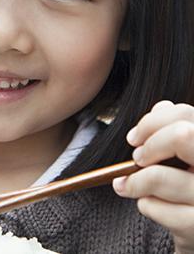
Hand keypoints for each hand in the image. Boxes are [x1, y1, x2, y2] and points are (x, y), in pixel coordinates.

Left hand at [112, 100, 193, 252]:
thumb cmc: (192, 187)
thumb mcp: (189, 157)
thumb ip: (177, 129)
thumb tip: (161, 107)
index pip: (186, 115)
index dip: (151, 122)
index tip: (135, 138)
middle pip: (182, 136)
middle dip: (150, 145)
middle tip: (137, 158)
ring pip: (158, 176)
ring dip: (134, 181)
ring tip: (128, 185)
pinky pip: (156, 208)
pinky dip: (145, 205)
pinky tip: (150, 206)